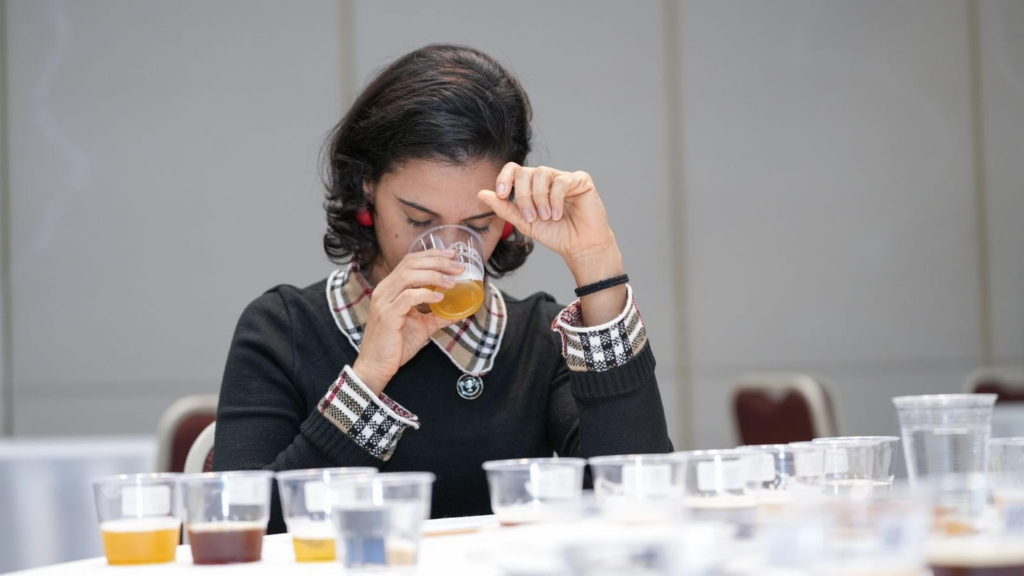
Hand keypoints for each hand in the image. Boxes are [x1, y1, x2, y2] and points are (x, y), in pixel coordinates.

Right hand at [352, 250, 464, 394]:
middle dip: (437, 261)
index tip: (452, 255)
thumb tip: (460, 311)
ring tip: (452, 281)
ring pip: (409, 275)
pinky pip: (408, 297)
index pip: (410, 261)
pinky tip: (440, 297)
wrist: (377, 366)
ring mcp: (384, 301)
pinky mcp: (387, 315)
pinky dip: (426, 294)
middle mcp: (385, 289)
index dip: (432, 254)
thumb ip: (438, 316)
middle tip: (458, 267)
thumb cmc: (396, 345)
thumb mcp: (422, 326)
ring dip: (434, 275)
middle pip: (411, 263)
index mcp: (390, 288)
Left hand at [478, 164, 626, 325]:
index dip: (505, 178)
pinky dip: (556, 200)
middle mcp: (548, 178)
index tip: (502, 195)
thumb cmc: (555, 235)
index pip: (514, 169)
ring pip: (542, 173)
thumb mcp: (524, 222)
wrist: (580, 247)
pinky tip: (558, 214)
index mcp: (532, 185)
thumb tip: (481, 193)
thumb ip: (504, 208)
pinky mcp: (581, 180)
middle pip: (526, 172)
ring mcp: (564, 177)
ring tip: (546, 217)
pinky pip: (561, 181)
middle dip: (524, 197)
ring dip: (539, 199)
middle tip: (531, 217)